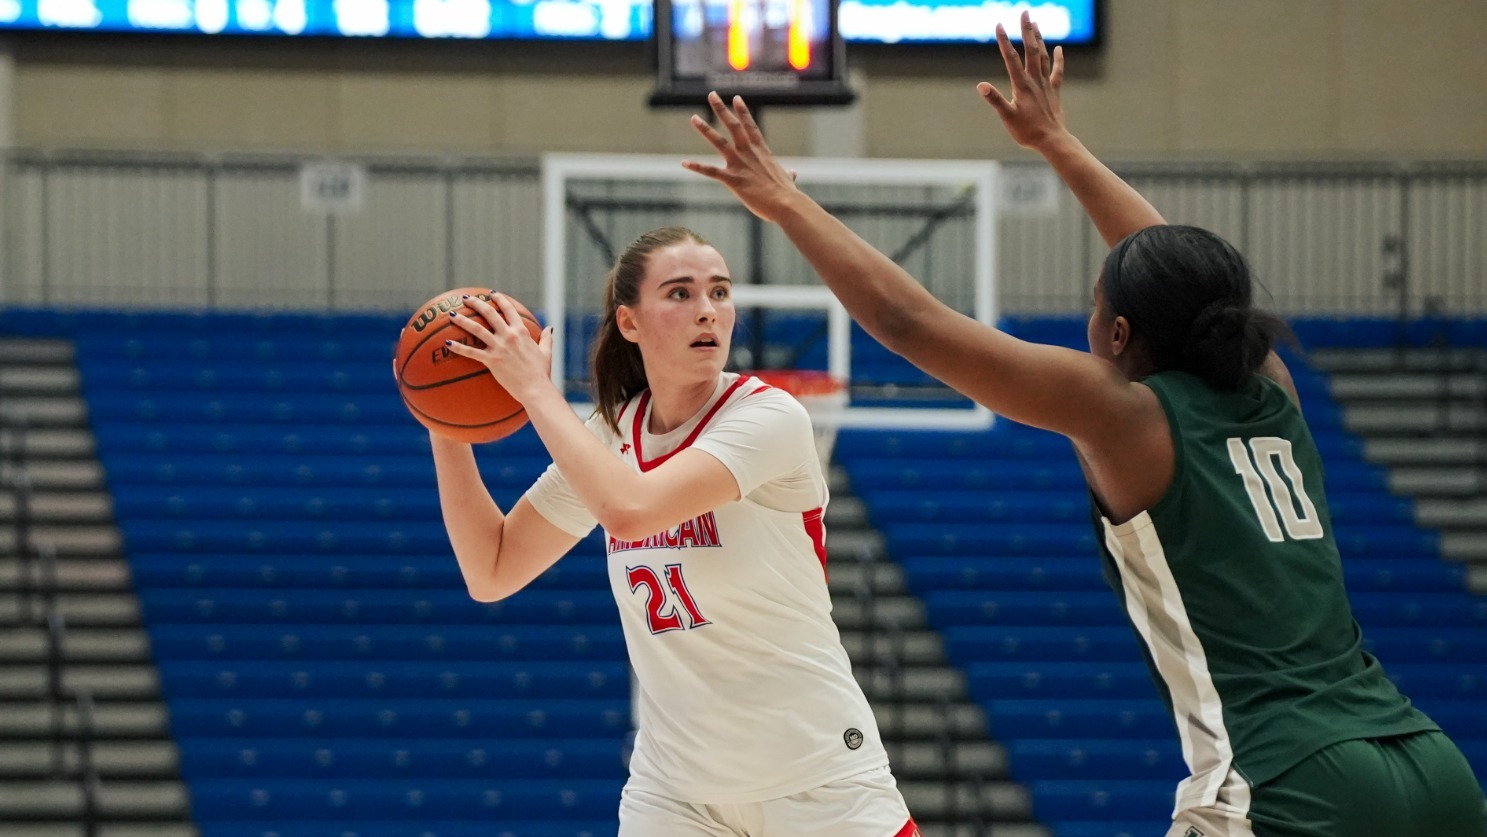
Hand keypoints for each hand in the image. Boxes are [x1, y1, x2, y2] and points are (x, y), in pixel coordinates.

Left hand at [443, 293, 554, 404]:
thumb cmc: (542, 372)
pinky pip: (471, 352)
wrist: (536, 388)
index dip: (499, 299)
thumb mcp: (546, 352)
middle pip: (489, 313)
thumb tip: (550, 328)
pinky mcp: (491, 361)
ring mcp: (499, 347)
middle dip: (476, 303)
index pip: (509, 309)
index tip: (491, 293)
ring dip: (463, 320)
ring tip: (452, 315)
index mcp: (521, 332)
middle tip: (466, 299)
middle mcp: (509, 335)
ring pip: (477, 329)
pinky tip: (446, 343)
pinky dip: (458, 347)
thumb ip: (546, 339)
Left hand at [682, 92, 802, 223]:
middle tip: (712, 94)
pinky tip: (684, 163)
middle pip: (733, 126)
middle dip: (721, 109)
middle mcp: (749, 153)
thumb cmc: (788, 194)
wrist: (786, 203)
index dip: (742, 111)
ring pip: (718, 142)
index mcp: (762, 152)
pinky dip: (696, 167)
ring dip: (705, 129)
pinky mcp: (732, 179)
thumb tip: (793, 173)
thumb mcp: (788, 179)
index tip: (736, 98)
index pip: (750, 126)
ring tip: (693, 118)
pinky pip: (710, 171)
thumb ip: (788, 174)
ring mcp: (739, 165)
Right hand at [978, 11, 1068, 150]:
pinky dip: (1058, 58)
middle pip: (1031, 50)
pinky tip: (1058, 48)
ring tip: (1035, 23)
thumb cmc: (1027, 131)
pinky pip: (1057, 71)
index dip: (1004, 41)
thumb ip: (995, 100)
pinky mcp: (1054, 91)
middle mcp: (1035, 80)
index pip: (1011, 59)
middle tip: (1024, 12)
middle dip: (1027, 30)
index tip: (999, 25)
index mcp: (1022, 85)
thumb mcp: (1007, 117)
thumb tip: (981, 86)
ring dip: (1039, 38)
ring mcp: (1046, 84)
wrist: (1052, 140)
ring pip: (1043, 56)